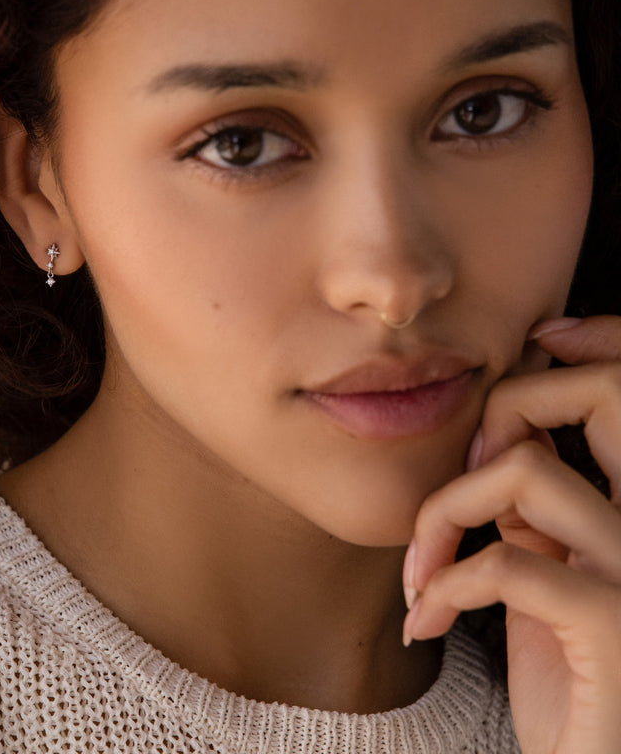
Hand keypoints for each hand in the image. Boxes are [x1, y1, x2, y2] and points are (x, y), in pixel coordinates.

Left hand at [402, 316, 620, 753]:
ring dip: (443, 514)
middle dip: (509, 405)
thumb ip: (539, 510)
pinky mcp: (615, 631)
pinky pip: (505, 560)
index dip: (602, 342)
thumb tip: (503, 437)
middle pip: (605, 396)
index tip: (540, 340)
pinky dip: (443, 582)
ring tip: (420, 570)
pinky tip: (425, 617)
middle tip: (463, 467)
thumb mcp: (549, 577)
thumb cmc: (567, 681)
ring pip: (527, 471)